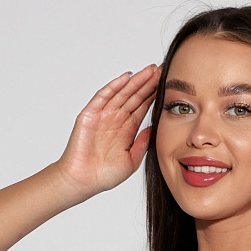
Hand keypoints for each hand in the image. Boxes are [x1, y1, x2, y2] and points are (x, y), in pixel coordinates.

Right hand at [54, 63, 162, 199]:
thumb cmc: (104, 175)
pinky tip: (126, 78)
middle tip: (161, 70)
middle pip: (135, 96)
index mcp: (127, 129)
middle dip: (148, 83)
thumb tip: (155, 128)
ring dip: (135, 81)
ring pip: (122, 93)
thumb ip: (143, 143)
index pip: (143, 106)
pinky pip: (103, 97)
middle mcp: (116, 119)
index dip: (154, 94)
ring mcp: (103, 115)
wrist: (82, 181)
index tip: (167, 83)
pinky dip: (114, 86)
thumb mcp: (132, 160)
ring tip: (150, 70)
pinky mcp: (90, 114)